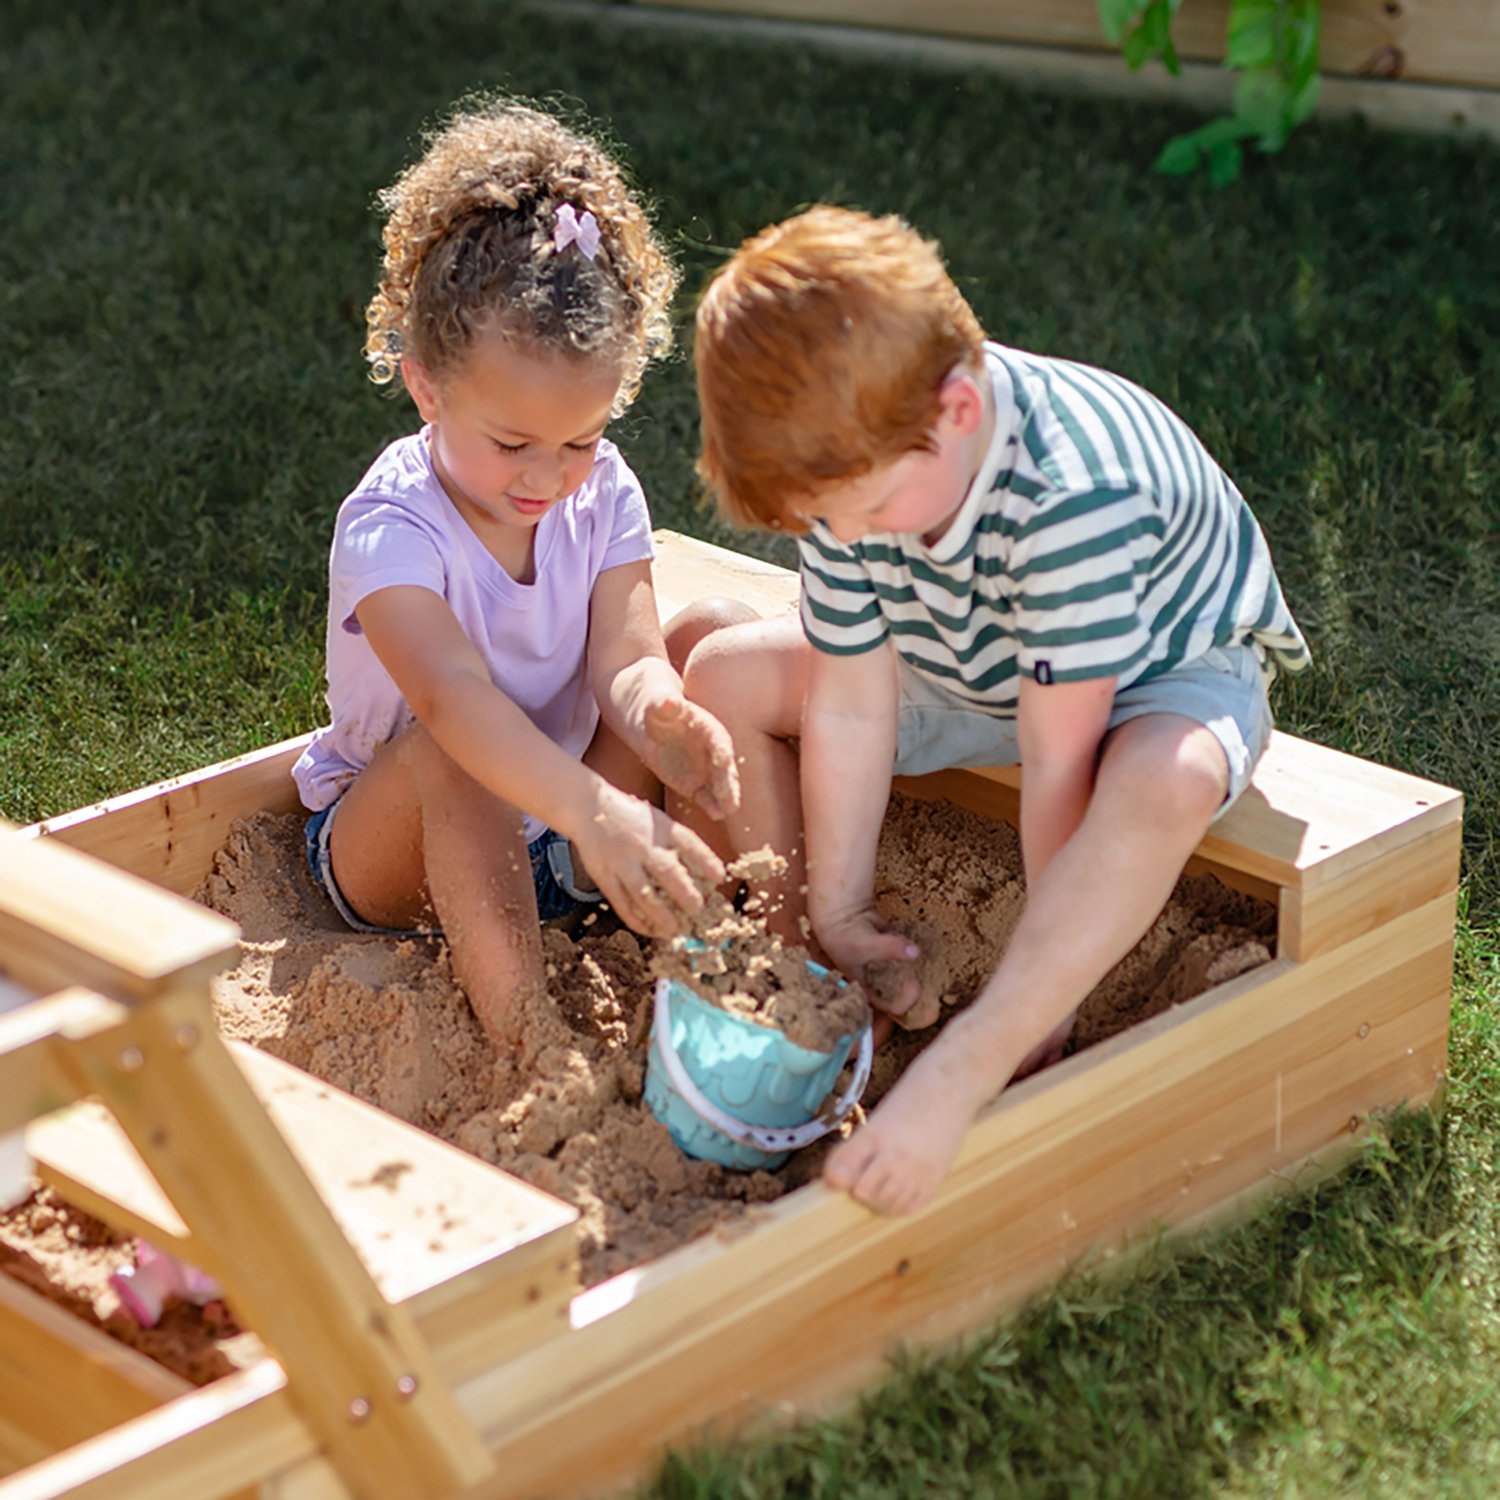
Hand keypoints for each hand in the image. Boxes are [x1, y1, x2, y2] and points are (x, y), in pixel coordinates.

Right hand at [571, 785, 724, 937]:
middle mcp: (643, 844)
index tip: (719, 878)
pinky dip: (636, 920)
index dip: (707, 861)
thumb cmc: (631, 817)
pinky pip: (621, 902)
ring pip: (644, 894)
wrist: (587, 806)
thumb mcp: (658, 819)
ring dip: (662, 915)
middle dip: (687, 895)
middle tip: (698, 911)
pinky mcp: (603, 874)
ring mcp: (621, 861)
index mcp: (660, 827)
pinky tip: (649, 930)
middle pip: (669, 873)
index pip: (689, 844)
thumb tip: (704, 871)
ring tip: (675, 929)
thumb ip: (678, 842)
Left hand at [641, 696, 740, 820]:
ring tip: (728, 811)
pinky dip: (712, 806)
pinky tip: (717, 815)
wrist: (651, 723)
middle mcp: (713, 751)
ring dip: (725, 798)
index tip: (724, 761)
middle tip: (731, 798)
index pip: (718, 741)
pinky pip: (706, 797)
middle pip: (724, 767)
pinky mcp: (695, 785)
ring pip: (720, 786)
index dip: (721, 751)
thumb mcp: (658, 704)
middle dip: (728, 782)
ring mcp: (706, 770)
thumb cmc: (657, 707)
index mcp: (708, 728)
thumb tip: (668, 702)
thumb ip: (664, 705)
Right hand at [816, 908, 937, 1030]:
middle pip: (906, 1001)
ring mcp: (892, 973)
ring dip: (927, 982)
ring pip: (912, 982)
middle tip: (937, 1003)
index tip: (915, 983)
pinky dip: (923, 961)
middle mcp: (882, 987)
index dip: (906, 1001)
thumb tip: (916, 952)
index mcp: (871, 992)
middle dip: (924, 1004)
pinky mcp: (898, 958)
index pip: (892, 1007)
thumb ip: (890, 948)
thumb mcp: (867, 945)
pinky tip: (935, 957)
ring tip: (941, 979)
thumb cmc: (848, 938)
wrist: (844, 920)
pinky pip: (913, 963)